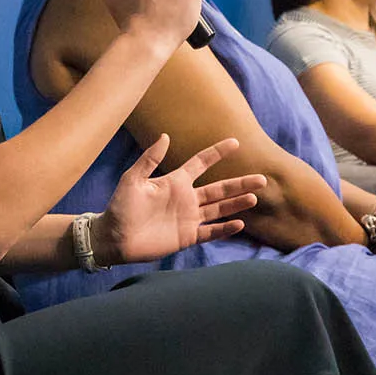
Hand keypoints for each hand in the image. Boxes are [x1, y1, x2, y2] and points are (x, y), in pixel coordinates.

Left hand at [97, 135, 264, 264]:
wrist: (113, 237)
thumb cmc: (119, 206)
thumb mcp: (132, 179)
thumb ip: (149, 160)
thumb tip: (165, 136)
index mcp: (175, 182)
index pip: (201, 163)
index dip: (217, 153)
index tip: (235, 143)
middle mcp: (186, 199)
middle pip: (220, 189)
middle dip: (240, 183)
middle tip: (262, 178)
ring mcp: (188, 218)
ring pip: (220, 209)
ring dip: (237, 204)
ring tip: (255, 198)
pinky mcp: (187, 237)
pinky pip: (210, 231)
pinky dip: (225, 229)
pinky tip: (240, 224)